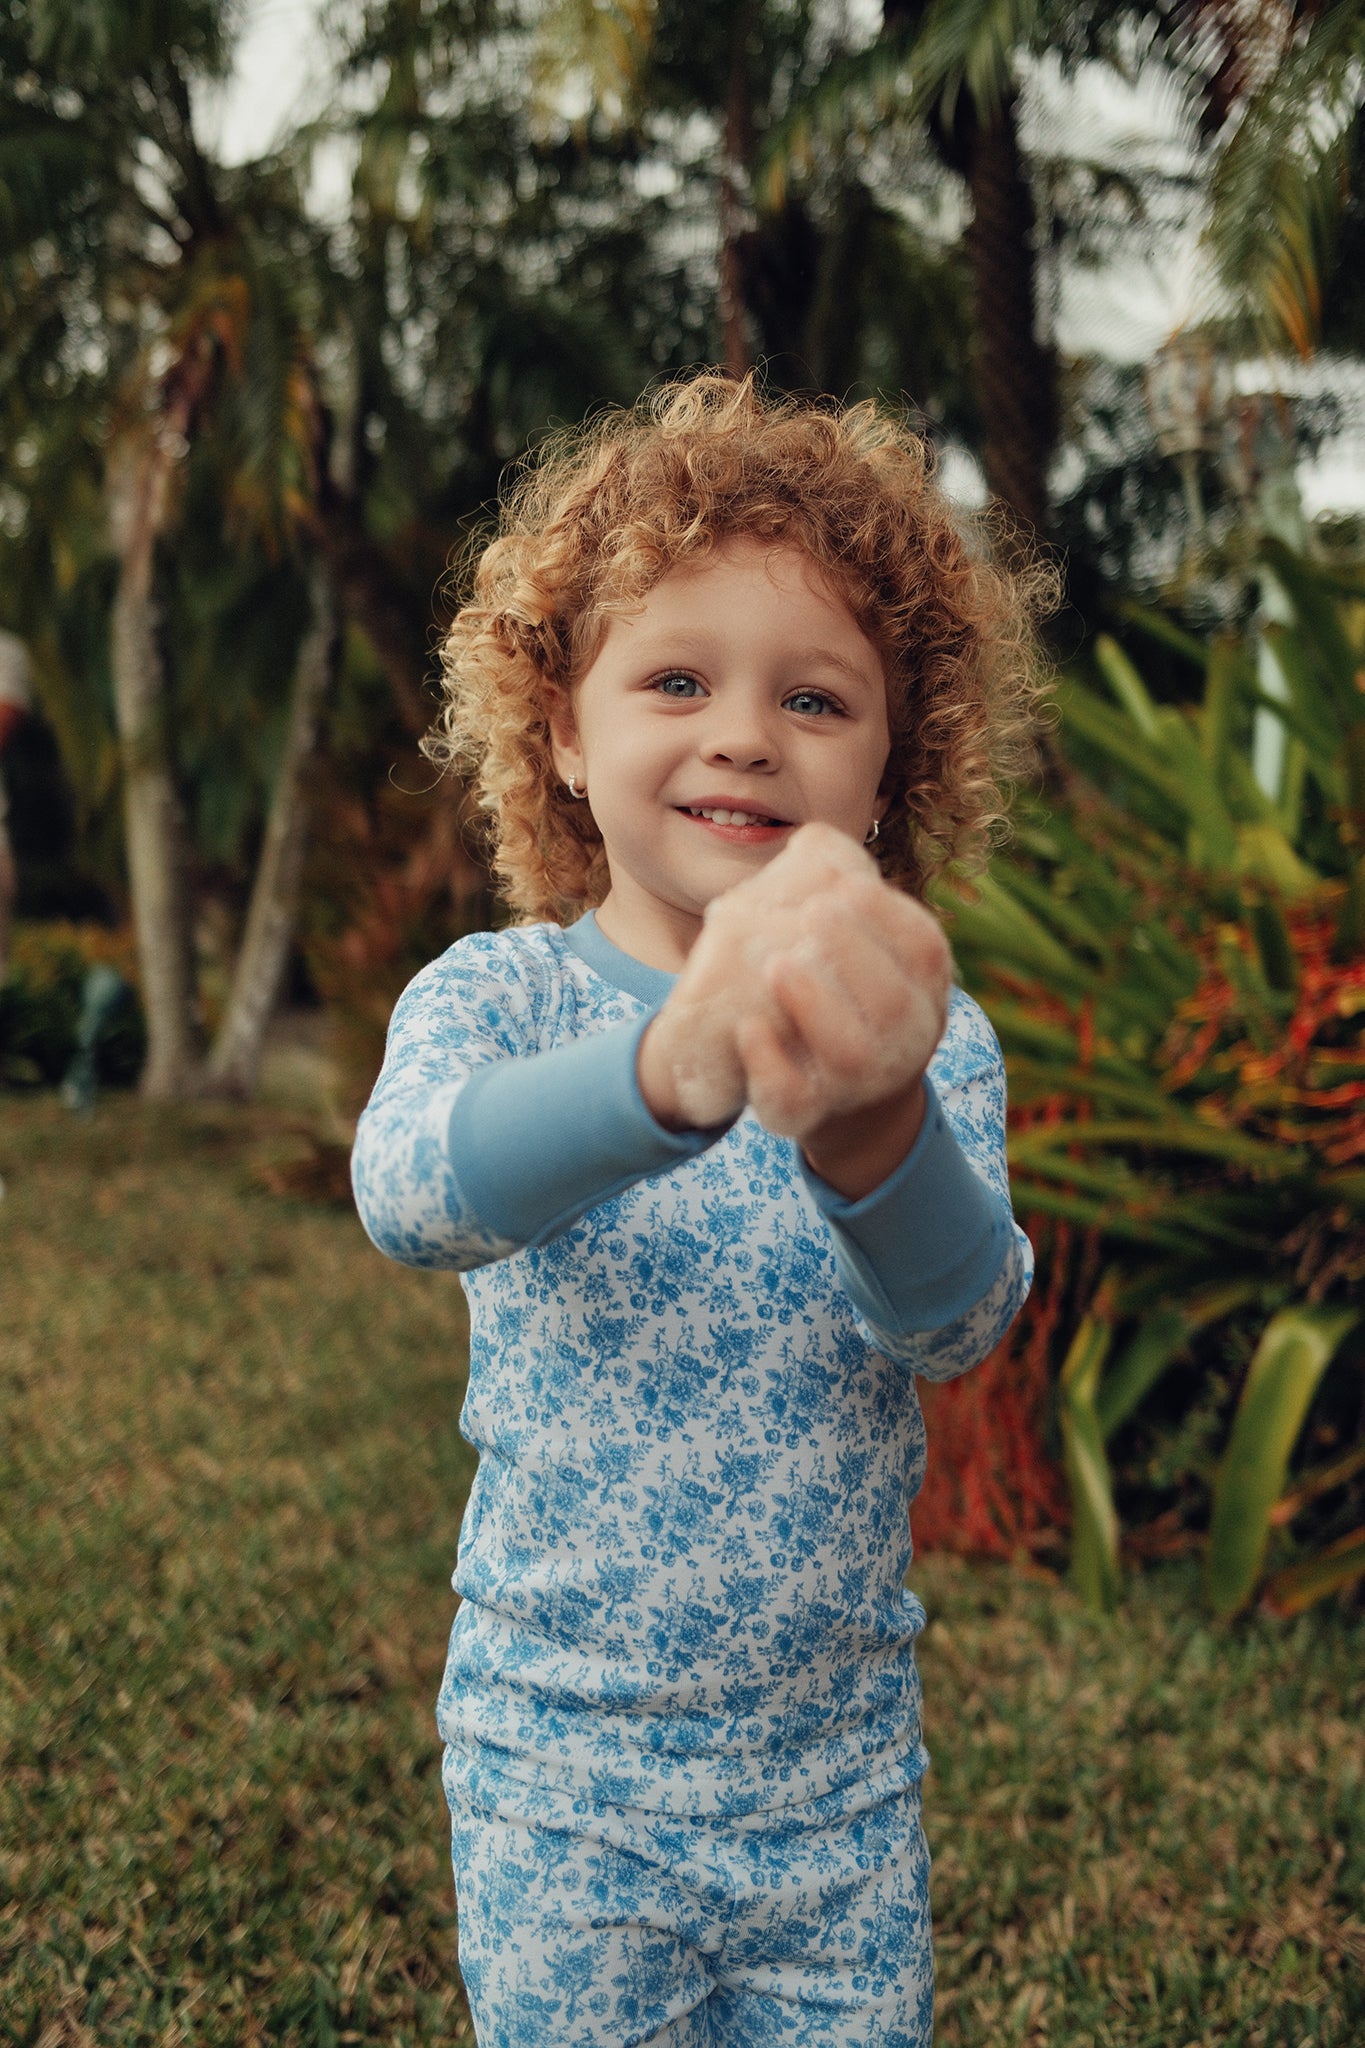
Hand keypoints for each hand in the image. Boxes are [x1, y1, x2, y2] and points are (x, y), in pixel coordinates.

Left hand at [638, 824, 952, 1163]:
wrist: (838, 1092)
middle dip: (853, 954)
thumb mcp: (860, 946)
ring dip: (816, 1005)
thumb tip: (814, 839)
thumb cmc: (846, 994)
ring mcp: (857, 1086)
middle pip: (893, 1004)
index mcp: (923, 992)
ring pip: (850, 1055)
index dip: (888, 919)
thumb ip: (843, 895)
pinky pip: (795, 1098)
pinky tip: (748, 1026)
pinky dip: (770, 1064)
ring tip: (778, 964)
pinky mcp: (806, 1114)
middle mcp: (903, 1043)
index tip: (847, 887)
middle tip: (811, 913)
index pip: (924, 953)